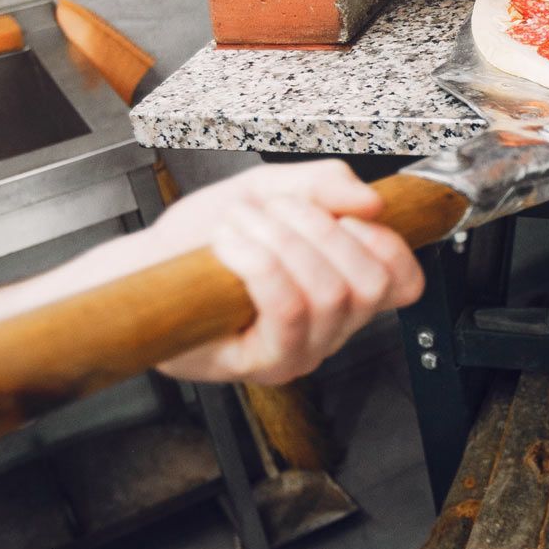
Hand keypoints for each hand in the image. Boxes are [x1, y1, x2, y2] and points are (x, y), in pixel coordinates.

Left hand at [80, 161, 423, 383]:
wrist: (144, 267)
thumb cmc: (201, 239)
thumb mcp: (268, 191)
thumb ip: (323, 184)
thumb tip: (371, 200)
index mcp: (343, 290)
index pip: (404, 283)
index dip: (386, 244)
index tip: (349, 216)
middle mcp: (329, 329)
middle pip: (368, 283)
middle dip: (320, 229)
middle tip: (275, 211)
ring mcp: (299, 351)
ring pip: (328, 293)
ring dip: (280, 241)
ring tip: (241, 226)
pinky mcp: (263, 363)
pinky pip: (287, 308)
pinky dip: (260, 262)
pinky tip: (231, 245)